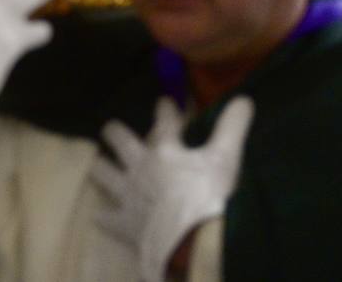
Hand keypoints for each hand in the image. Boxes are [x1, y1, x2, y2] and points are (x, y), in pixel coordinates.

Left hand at [92, 96, 253, 281]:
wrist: (190, 242)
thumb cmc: (210, 198)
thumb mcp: (226, 160)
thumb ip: (232, 128)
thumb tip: (243, 99)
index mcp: (165, 151)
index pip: (164, 122)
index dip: (165, 110)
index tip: (164, 102)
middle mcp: (140, 167)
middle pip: (120, 142)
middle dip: (114, 132)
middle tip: (111, 129)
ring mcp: (128, 195)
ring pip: (103, 173)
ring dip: (101, 168)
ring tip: (98, 163)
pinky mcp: (124, 223)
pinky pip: (107, 217)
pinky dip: (103, 216)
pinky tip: (98, 215)